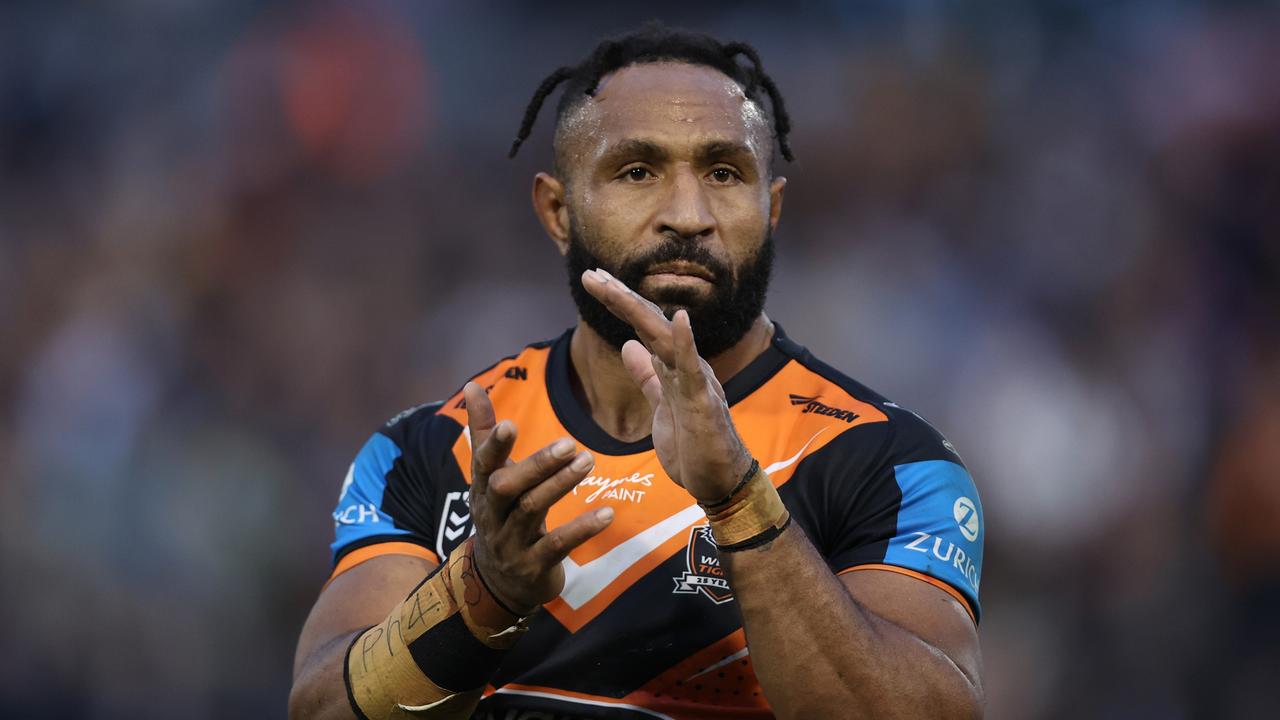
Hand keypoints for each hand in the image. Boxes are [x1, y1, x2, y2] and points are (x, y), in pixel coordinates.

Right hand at [463, 382, 614, 614]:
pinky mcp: (534, 566)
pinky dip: (582, 528)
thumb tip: (472, 384)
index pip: (484, 464)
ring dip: (561, 485)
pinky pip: (557, 545)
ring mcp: (511, 543)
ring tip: (589, 462)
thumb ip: (484, 431)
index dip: (495, 445)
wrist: (499, 582)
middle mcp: (492, 515)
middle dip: (537, 465)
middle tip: (571, 443)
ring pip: (532, 511)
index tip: (511, 424)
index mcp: (481, 489)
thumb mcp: (489, 476)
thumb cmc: (501, 515)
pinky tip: (607, 513)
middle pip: (507, 487)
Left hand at [580, 268, 753, 502]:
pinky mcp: (703, 402)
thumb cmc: (694, 445)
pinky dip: (687, 343)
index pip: (642, 326)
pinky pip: (694, 369)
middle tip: (590, 274)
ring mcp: (696, 381)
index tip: (593, 280)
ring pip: (664, 338)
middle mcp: (686, 365)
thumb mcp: (660, 405)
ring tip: (614, 287)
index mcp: (673, 366)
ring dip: (638, 311)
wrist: (721, 481)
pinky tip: (681, 318)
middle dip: (619, 297)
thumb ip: (647, 375)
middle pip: (649, 323)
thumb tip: (628, 345)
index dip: (618, 302)